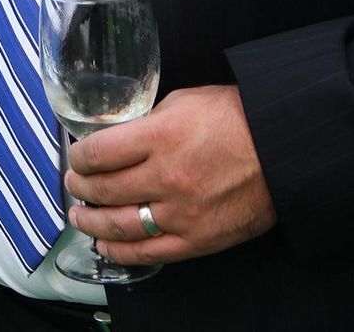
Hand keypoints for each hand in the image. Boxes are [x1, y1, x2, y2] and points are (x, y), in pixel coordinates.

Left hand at [65, 85, 276, 264]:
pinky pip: (149, 251)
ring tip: (79, 216)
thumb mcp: (182, 102)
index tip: (76, 157)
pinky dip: (121, 252)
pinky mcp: (197, 239)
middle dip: (80, 187)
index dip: (79, 157)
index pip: (99, 152)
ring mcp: (181, 213)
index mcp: (159, 136)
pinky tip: (105, 245)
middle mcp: (165, 177)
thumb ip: (148, 121)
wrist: (280, 148)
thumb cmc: (234, 118)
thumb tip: (120, 136)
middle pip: (105, 189)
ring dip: (91, 222)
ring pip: (119, 226)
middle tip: (73, 183)